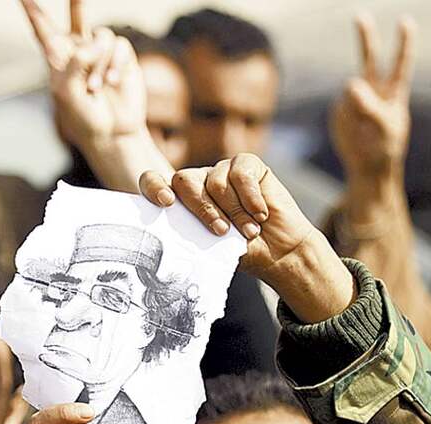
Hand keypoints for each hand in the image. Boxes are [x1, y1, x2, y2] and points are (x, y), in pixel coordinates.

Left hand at [20, 0, 145, 147]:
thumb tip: (95, 43)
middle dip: (77, 1)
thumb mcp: (67, 92)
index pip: (43, 29)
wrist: (111, 133)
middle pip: (78, 15)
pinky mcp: (123, 58)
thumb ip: (75, 62)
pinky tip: (113, 82)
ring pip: (102, 37)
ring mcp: (102, 54)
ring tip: (97, 88)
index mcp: (59, 58)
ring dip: (99, 64)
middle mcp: (81, 50)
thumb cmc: (83, 116)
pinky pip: (119, 46)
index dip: (32, 10)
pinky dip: (115, 64)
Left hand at [140, 155, 355, 322]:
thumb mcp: (208, 247)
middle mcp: (198, 181)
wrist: (278, 251)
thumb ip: (188, 234)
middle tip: (222, 231)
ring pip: (216, 181)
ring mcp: (221, 170)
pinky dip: (251, 197)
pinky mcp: (246, 164)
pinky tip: (261, 213)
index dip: (154, 187)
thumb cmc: (240, 251)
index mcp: (180, 202)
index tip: (165, 202)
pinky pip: (240, 173)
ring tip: (250, 230)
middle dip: (203, 209)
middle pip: (184, 181)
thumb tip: (169, 240)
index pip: (152, 183)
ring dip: (235, 212)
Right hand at [331, 15, 415, 179]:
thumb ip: (368, 105)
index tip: (406, 22)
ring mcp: (354, 101)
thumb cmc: (384, 148)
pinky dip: (343, 123)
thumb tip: (350, 82)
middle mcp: (374, 91)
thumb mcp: (382, 128)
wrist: (367, 168)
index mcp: (393, 93)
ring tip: (363, 133)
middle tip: (360, 15)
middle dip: (365, 37)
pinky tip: (352, 135)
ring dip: (353, 112)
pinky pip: (338, 110)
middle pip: (369, 59)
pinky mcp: (339, 112)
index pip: (400, 63)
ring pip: (348, 95)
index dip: (404, 43)